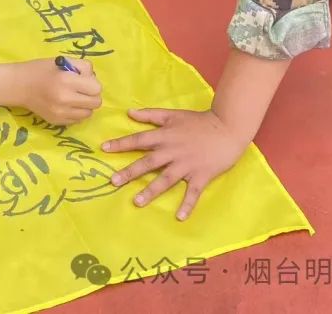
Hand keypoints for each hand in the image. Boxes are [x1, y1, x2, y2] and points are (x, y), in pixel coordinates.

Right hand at [16, 58, 101, 124]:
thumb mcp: (63, 61)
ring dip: (84, 105)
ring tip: (73, 97)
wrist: (19, 86)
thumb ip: (83, 67)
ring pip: (88, 114)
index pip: (96, 88)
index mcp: (67, 80)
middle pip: (96, 103)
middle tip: (81, 89)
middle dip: (91, 95)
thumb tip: (94, 79)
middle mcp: (65, 99)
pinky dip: (75, 113)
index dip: (92, 83)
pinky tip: (66, 105)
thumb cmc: (41, 70)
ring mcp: (61, 113)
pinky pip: (77, 120)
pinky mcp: (57, 122)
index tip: (83, 80)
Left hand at [102, 108, 248, 219]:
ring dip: (151, 191)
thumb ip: (151, 115)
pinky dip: (187, 204)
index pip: (139, 140)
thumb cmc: (199, 121)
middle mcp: (172, 151)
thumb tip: (129, 113)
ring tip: (136, 202)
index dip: (121, 144)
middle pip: (148, 163)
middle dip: (130, 172)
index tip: (104, 148)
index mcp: (165, 136)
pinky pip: (193, 192)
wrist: (227, 127)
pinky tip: (180, 217)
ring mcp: (186, 165)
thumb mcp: (173, 114)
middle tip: (113, 181)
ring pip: (165, 179)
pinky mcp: (201, 175)